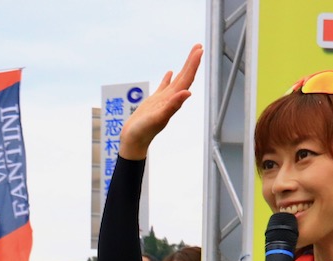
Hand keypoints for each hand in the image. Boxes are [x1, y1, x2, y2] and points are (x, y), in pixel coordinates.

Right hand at [120, 43, 202, 159]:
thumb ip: (172, 106)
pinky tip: (170, 72)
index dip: (193, 65)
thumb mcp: (158, 118)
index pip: (186, 79)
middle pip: (185, 77)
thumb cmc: (144, 132)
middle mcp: (171, 99)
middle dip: (192, 62)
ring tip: (191, 55)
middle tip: (198, 46)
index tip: (199, 51)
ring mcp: (163, 100)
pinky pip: (164, 87)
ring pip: (177, 80)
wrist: (134, 142)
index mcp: (173, 101)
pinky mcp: (154, 102)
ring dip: (184, 67)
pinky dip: (168, 78)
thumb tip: (187, 92)